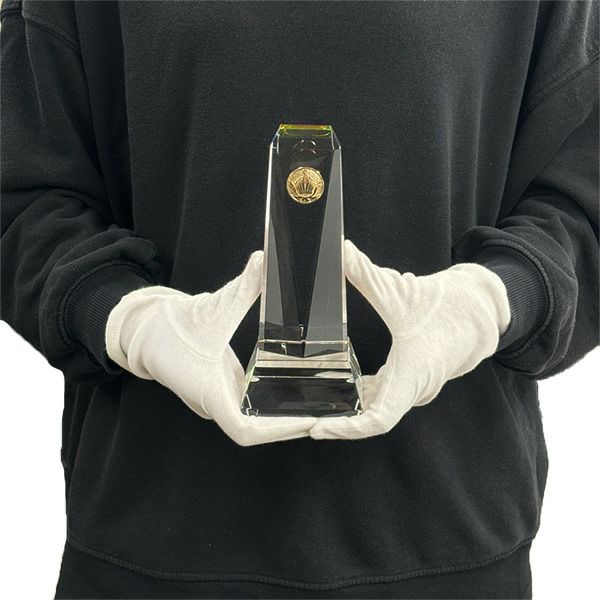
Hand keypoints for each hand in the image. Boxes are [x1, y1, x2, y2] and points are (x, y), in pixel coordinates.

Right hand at [105, 250, 316, 445]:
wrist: (146, 331)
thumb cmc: (174, 325)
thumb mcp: (213, 306)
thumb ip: (242, 286)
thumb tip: (264, 258)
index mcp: (209, 392)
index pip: (244, 430)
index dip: (276, 431)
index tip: (306, 423)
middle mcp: (214, 404)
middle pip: (256, 430)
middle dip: (289, 427)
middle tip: (325, 416)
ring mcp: (217, 400)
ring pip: (253, 422)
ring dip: (282, 420)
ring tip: (318, 409)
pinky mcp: (220, 392)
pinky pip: (249, 409)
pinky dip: (272, 408)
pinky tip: (296, 397)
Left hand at [309, 240, 510, 439]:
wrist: (480, 309)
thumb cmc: (448, 305)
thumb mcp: (401, 290)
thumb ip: (367, 273)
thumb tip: (341, 249)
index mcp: (412, 376)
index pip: (378, 420)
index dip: (347, 429)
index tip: (318, 428)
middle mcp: (412, 389)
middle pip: (369, 420)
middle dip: (336, 423)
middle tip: (299, 421)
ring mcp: (410, 388)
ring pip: (373, 412)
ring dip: (344, 414)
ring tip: (307, 413)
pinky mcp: (407, 380)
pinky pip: (379, 399)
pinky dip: (357, 400)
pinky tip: (334, 395)